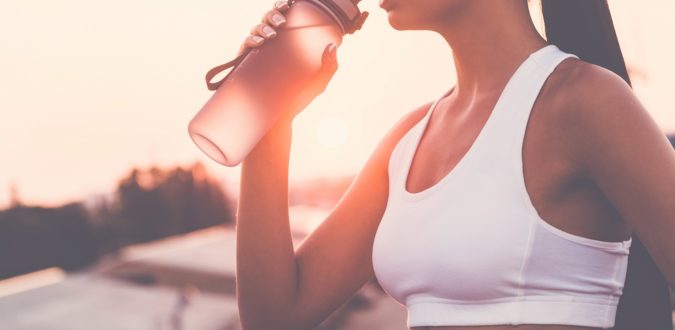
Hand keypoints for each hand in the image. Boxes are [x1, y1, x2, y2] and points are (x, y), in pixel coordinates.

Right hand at [239, 1, 340, 123]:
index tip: (291, 4)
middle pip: (269, 21)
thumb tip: (333, 46)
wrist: (278, 119)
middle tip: (282, 21)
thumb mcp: (317, 83)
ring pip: (257, 30)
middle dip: (273, 15)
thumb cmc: (297, 100)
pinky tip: (259, 43)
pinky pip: (245, 46)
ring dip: (263, 27)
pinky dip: (251, 40)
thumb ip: (328, 67)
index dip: (284, 8)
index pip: (285, 21)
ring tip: (272, 34)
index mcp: (287, 46)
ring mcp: (258, 55)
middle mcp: (271, 47)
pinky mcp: (246, 65)